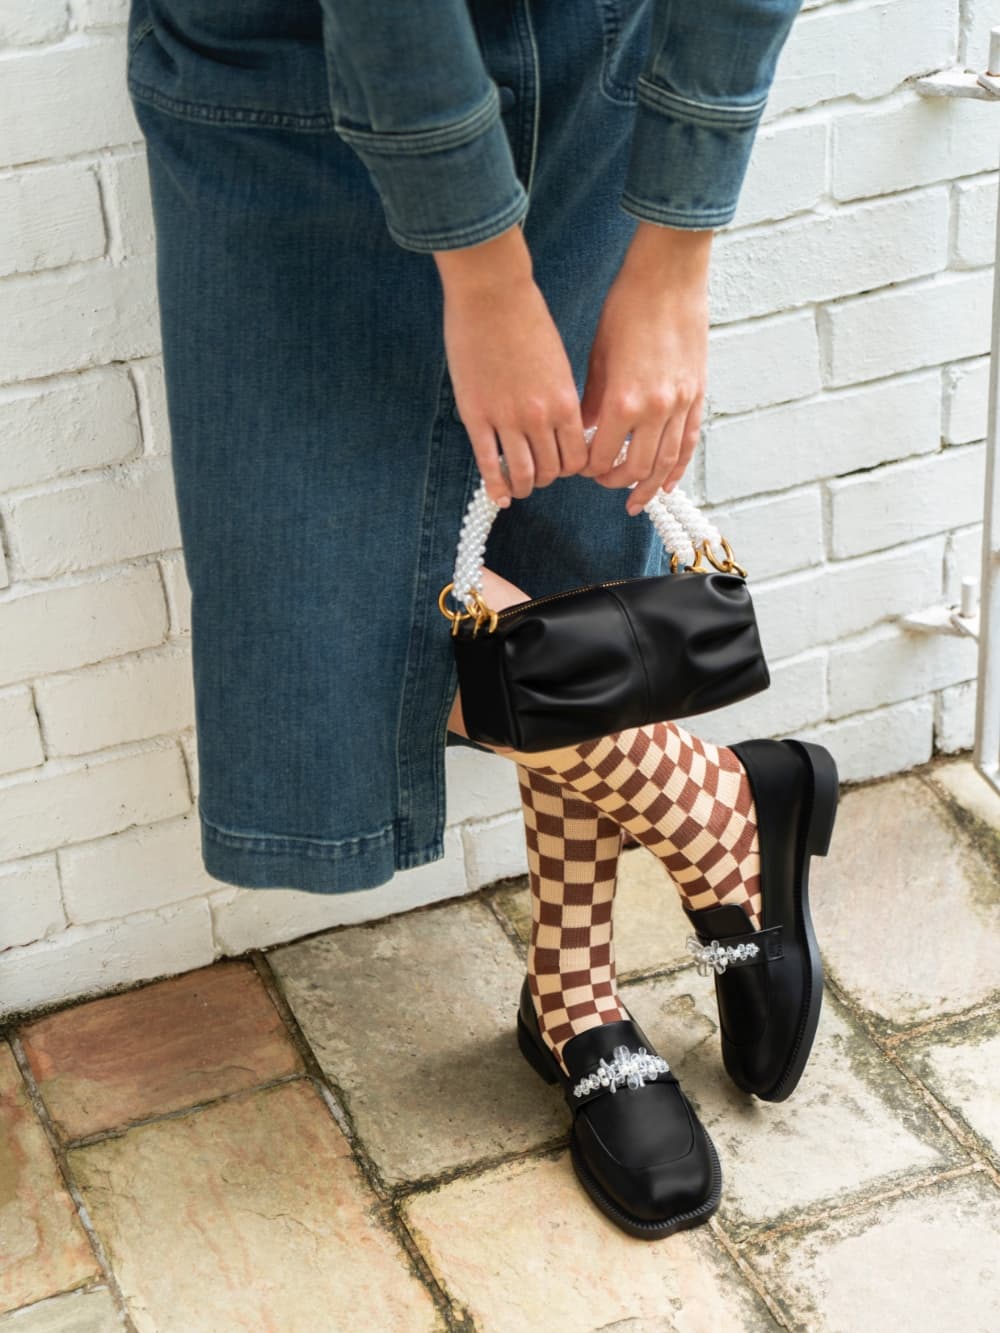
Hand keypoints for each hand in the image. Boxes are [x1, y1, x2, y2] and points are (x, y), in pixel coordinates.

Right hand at [435, 224, 588, 505]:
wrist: (492, 294)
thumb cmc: (527, 320)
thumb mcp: (557, 362)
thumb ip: (560, 398)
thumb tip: (563, 427)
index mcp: (565, 401)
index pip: (578, 457)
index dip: (572, 469)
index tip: (564, 467)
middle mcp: (539, 416)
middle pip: (551, 470)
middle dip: (547, 477)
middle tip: (540, 476)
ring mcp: (506, 419)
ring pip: (522, 473)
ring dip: (523, 485)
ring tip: (519, 486)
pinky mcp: (476, 416)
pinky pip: (488, 463)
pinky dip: (495, 486)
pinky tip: (498, 497)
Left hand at [581, 223, 711, 515]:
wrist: (669, 278)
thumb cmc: (626, 309)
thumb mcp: (597, 358)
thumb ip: (591, 401)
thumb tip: (583, 432)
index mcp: (623, 401)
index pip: (602, 457)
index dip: (588, 469)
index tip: (579, 468)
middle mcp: (655, 410)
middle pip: (636, 468)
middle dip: (615, 482)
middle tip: (601, 482)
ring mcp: (681, 404)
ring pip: (666, 464)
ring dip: (648, 487)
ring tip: (634, 501)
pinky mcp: (697, 395)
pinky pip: (688, 444)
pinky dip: (678, 469)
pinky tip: (666, 486)